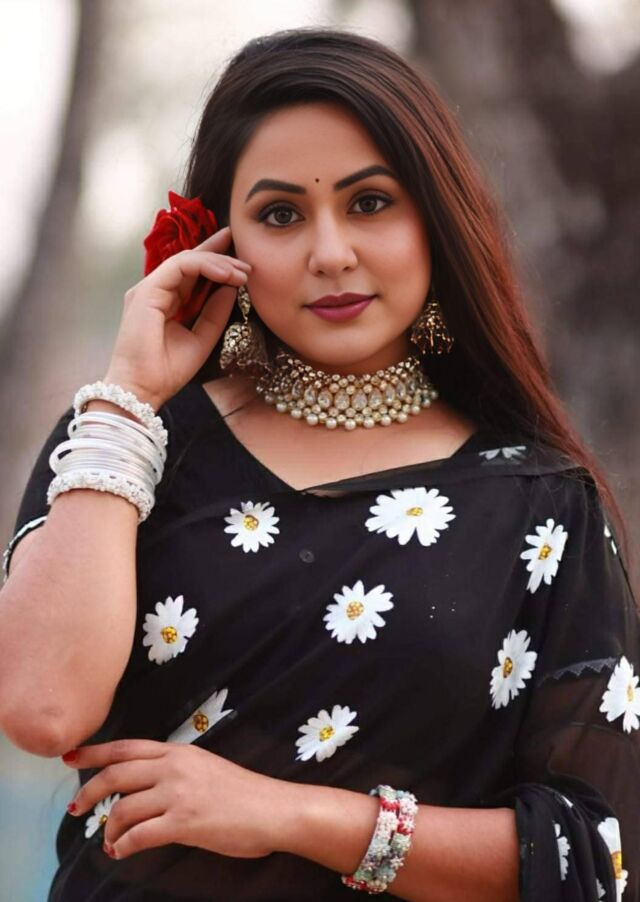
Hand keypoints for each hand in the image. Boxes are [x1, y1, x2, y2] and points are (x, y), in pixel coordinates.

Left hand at [63, 739, 294, 860]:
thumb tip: (145, 785)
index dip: (95, 752)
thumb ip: (175, 770)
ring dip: (109, 829)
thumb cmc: (243, 792)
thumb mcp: (204, 767)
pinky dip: (123, 846)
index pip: (127, 747)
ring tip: (111, 842)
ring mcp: (178, 794)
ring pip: (123, 808)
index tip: (69, 757)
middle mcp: (174, 767)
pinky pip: (139, 835)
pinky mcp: (184, 822)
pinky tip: (122, 852)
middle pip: (116, 774)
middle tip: (75, 808)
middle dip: (89, 791)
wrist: (273, 809)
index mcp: (178, 752)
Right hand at [104, 227, 251, 409]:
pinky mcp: (146, 291)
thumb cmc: (166, 371)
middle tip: (245, 252)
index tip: (242, 262)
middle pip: (189, 261)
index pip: (193, 275)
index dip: (216, 262)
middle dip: (218, 252)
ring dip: (218, 262)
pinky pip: (179, 267)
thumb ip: (215, 313)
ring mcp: (149, 289)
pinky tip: (226, 274)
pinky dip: (205, 266)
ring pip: (186, 260)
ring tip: (242, 271)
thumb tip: (231, 288)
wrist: (143, 390)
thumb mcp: (202, 338)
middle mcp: (156, 292)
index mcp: (167, 302)